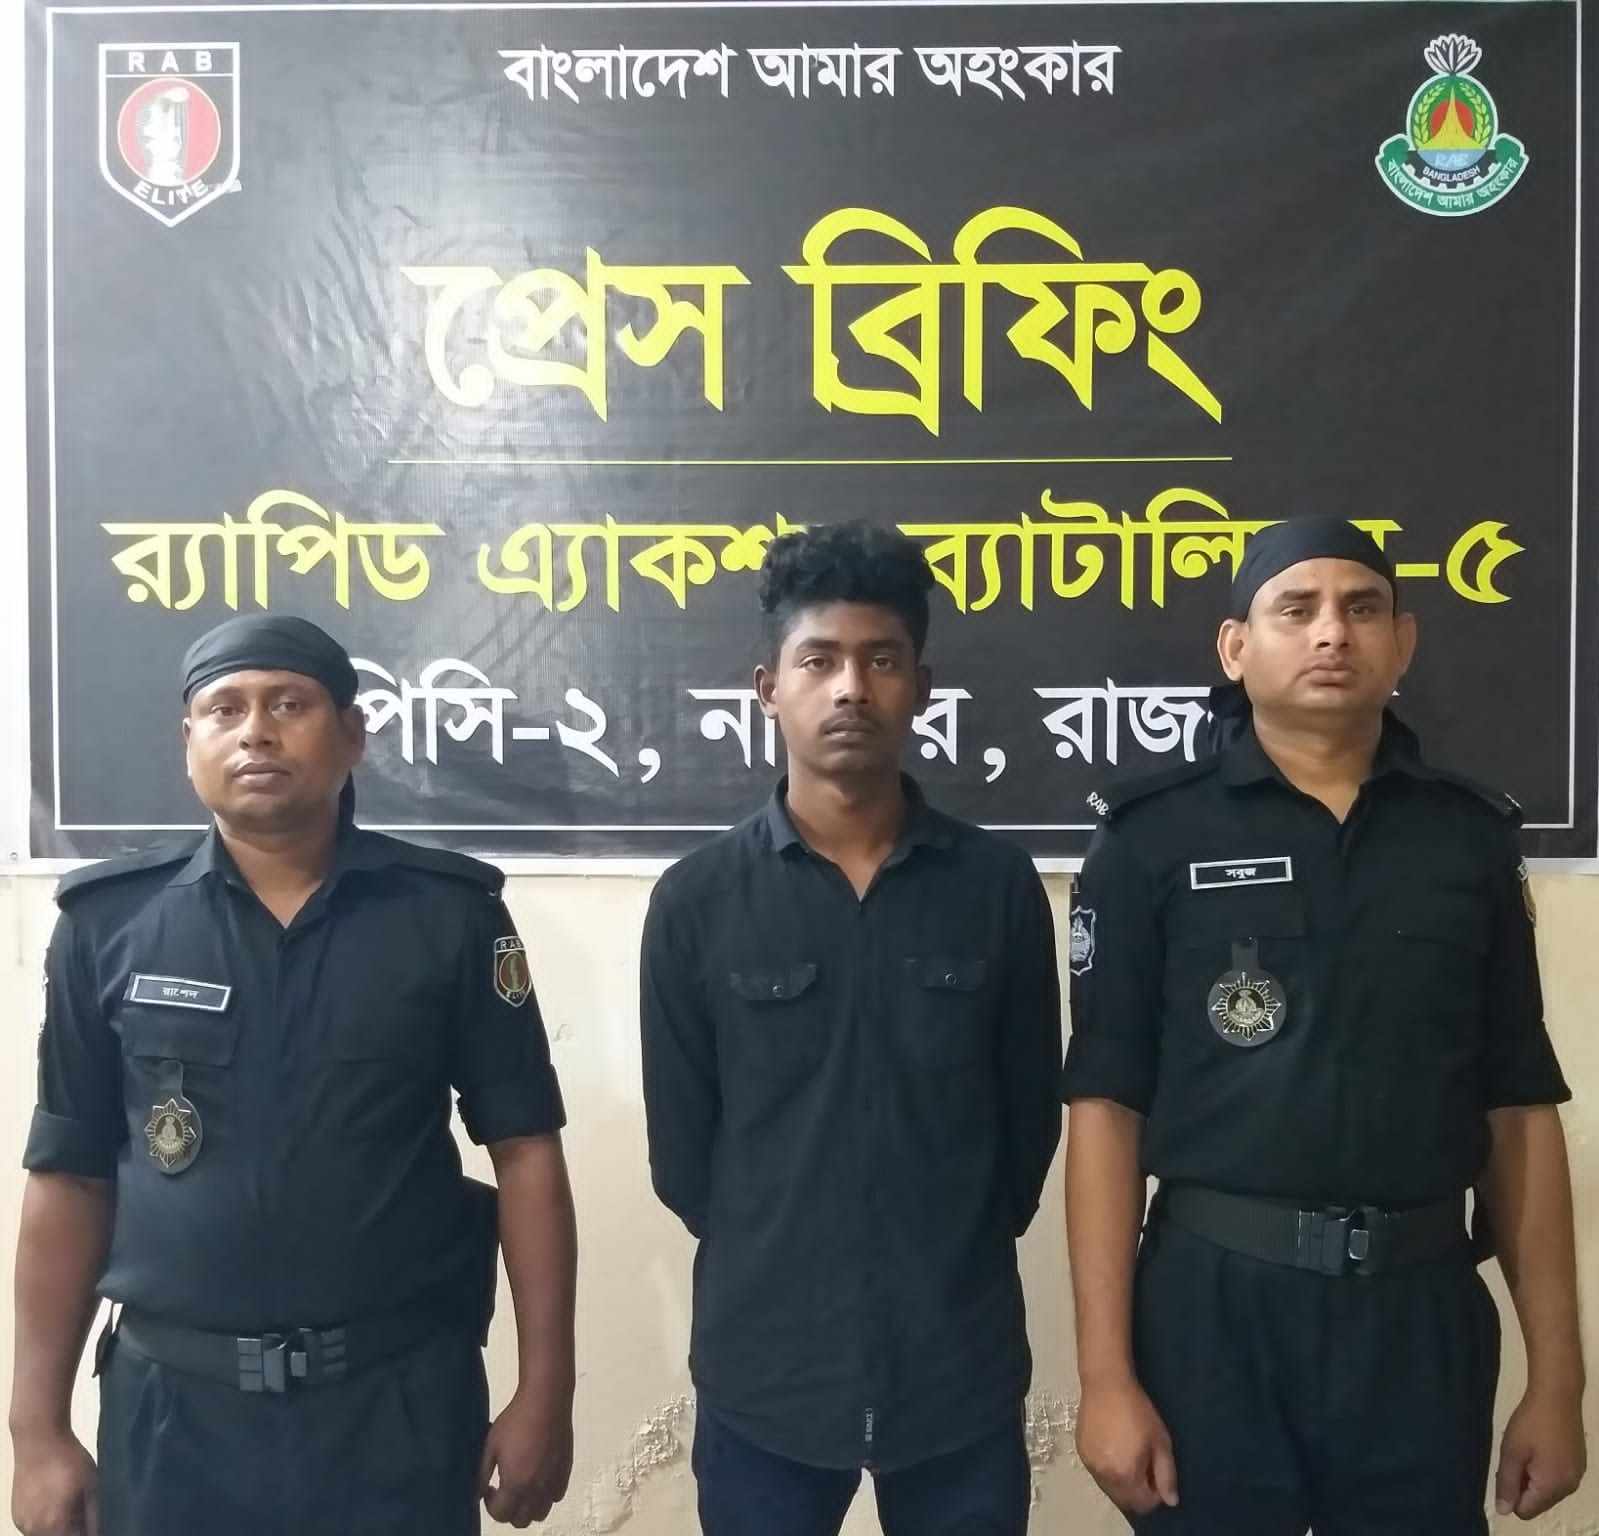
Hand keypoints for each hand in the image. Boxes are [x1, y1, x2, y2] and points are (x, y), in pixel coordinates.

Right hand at [11, 1429, 98, 1535]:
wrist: (39, 1440)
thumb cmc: (69, 1461)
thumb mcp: (91, 1485)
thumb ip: (94, 1516)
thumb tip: (98, 1533)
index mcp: (56, 1525)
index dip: (88, 1534)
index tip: (93, 1524)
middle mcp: (35, 1531)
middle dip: (73, 1532)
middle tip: (83, 1512)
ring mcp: (23, 1525)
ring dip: (59, 1529)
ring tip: (69, 1504)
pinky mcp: (16, 1516)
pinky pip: (34, 1529)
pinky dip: (46, 1523)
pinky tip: (54, 1502)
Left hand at [478, 1384, 574, 1527]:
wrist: (546, 1400)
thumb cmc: (515, 1420)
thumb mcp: (491, 1446)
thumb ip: (481, 1475)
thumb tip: (476, 1495)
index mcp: (515, 1484)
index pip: (500, 1515)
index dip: (490, 1505)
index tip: (489, 1488)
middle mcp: (536, 1490)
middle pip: (521, 1521)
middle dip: (508, 1511)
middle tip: (503, 1491)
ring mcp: (553, 1482)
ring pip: (540, 1512)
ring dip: (528, 1507)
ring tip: (521, 1486)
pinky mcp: (565, 1471)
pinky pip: (556, 1496)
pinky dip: (546, 1495)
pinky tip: (538, 1476)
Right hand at [1075, 1376, 1178, 1515]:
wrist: (1106, 1384)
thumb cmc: (1138, 1411)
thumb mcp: (1160, 1441)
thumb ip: (1167, 1475)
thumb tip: (1171, 1501)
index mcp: (1126, 1475)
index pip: (1143, 1505)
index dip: (1155, 1494)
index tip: (1158, 1474)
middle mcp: (1105, 1476)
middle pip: (1125, 1502)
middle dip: (1138, 1492)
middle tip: (1145, 1465)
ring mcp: (1090, 1465)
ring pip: (1110, 1489)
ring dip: (1123, 1483)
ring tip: (1129, 1455)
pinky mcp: (1081, 1453)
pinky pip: (1098, 1473)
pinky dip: (1109, 1470)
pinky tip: (1114, 1447)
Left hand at [1494, 1386, 1585, 1518]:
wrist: (1557, 1397)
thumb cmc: (1530, 1423)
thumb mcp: (1511, 1452)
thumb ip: (1506, 1483)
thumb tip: (1503, 1511)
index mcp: (1551, 1487)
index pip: (1526, 1511)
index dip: (1510, 1494)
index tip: (1507, 1469)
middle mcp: (1568, 1488)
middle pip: (1538, 1503)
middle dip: (1522, 1486)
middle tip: (1515, 1457)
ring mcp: (1576, 1476)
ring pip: (1547, 1491)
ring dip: (1533, 1478)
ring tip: (1526, 1451)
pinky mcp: (1578, 1465)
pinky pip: (1558, 1480)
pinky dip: (1545, 1471)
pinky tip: (1540, 1448)